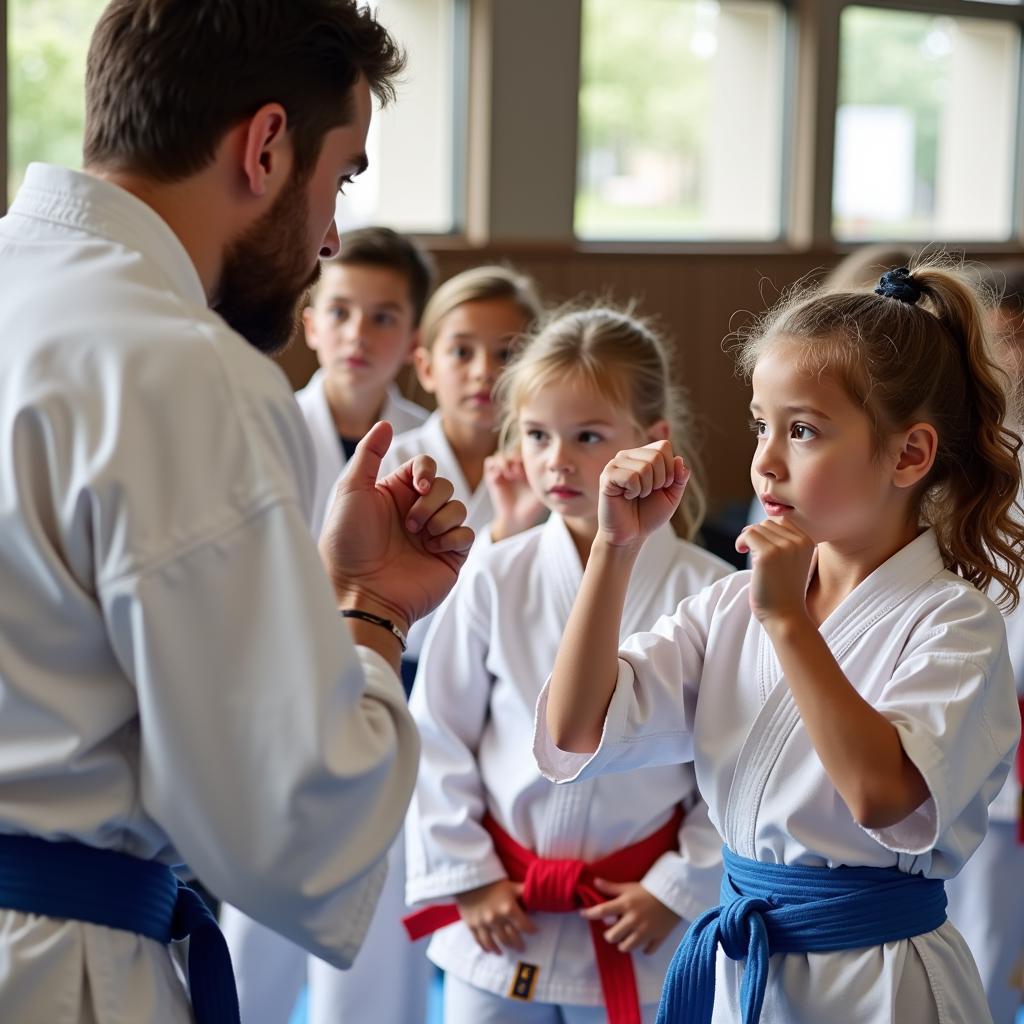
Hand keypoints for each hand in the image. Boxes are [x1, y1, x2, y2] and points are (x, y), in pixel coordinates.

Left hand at [319, 421, 474, 627]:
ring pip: (459, 508)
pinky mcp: (449, 557)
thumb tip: (385, 423)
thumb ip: (369, 454)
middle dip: (432, 500)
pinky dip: (453, 536)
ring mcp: (434, 536)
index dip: (427, 471)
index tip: (419, 485)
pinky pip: (467, 534)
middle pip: (446, 486)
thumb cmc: (348, 544)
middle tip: (410, 523)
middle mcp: (416, 514)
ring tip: (420, 538)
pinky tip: (434, 548)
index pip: (426, 468)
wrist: (360, 591)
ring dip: (441, 518)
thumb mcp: (351, 490)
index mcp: (395, 496)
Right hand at [454, 879, 537, 954]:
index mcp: (508, 908)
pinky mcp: (472, 926)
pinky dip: (487, 948)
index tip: (535, 931)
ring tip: (508, 950)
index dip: (531, 930)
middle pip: (511, 938)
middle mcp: (497, 919)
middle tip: (522, 947)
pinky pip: (481, 941)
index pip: (524, 926)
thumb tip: (540, 895)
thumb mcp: (511, 886)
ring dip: (503, 948)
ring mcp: (483, 924)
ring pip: (496, 943)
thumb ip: (525, 892)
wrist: (470, 879)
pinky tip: (491, 950)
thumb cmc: (494, 883)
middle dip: (518, 944)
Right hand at [484, 451, 546, 541]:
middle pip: (512, 451)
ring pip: (500, 454)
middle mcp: (515, 466)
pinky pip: (489, 462)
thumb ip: (550, 481)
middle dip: (514, 458)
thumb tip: (559, 470)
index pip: (526, 452)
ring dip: (504, 462)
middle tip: (518, 473)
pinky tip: (500, 476)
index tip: (527, 471)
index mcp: (529, 467)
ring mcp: (503, 471)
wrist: (518, 519)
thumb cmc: (533, 506)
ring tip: (510, 474)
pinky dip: (494, 466)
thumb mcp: (544, 491)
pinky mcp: (492, 476)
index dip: (526, 457)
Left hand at [580, 880, 680, 954]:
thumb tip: (593, 882)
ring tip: (625, 937)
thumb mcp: (628, 886)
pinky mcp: (657, 938)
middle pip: (612, 936)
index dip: (589, 913)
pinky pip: (646, 951)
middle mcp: (633, 920)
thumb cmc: (649, 889)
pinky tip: (642, 942)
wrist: (675, 894)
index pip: (601, 911)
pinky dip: (643, 948)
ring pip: (626, 947)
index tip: (582, 914)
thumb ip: (611, 887)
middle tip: (612, 929)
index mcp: (625, 905)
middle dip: (609, 934)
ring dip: (623, 943)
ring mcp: (645, 932)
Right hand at [598, 441, 688, 549]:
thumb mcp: (672, 496)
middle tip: (648, 493)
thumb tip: (679, 459)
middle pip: (657, 455)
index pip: (664, 446)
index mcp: (642, 455)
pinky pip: (631, 477)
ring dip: (647, 488)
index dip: (670, 468)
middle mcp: (628, 455)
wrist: (630, 535)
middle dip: (660, 480)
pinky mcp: (607, 476)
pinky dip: (634, 491)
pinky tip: (626, 496)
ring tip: (637, 495)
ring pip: (645, 467)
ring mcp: (615, 464)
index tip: (662, 486)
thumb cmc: (648, 514)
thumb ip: (680, 477)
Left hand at [735, 517, 814, 626]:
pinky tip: (741, 551)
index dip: (767, 530)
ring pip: (757, 528)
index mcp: (807, 541)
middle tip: (751, 551)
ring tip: (748, 553)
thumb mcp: (792, 561)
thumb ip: (785, 543)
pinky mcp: (767, 555)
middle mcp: (798, 541)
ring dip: (748, 539)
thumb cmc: (785, 591)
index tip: (759, 545)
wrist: (786, 616)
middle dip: (757, 535)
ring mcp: (783, 547)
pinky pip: (747, 534)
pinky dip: (740, 541)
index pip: (782, 521)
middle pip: (768, 523)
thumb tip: (759, 525)